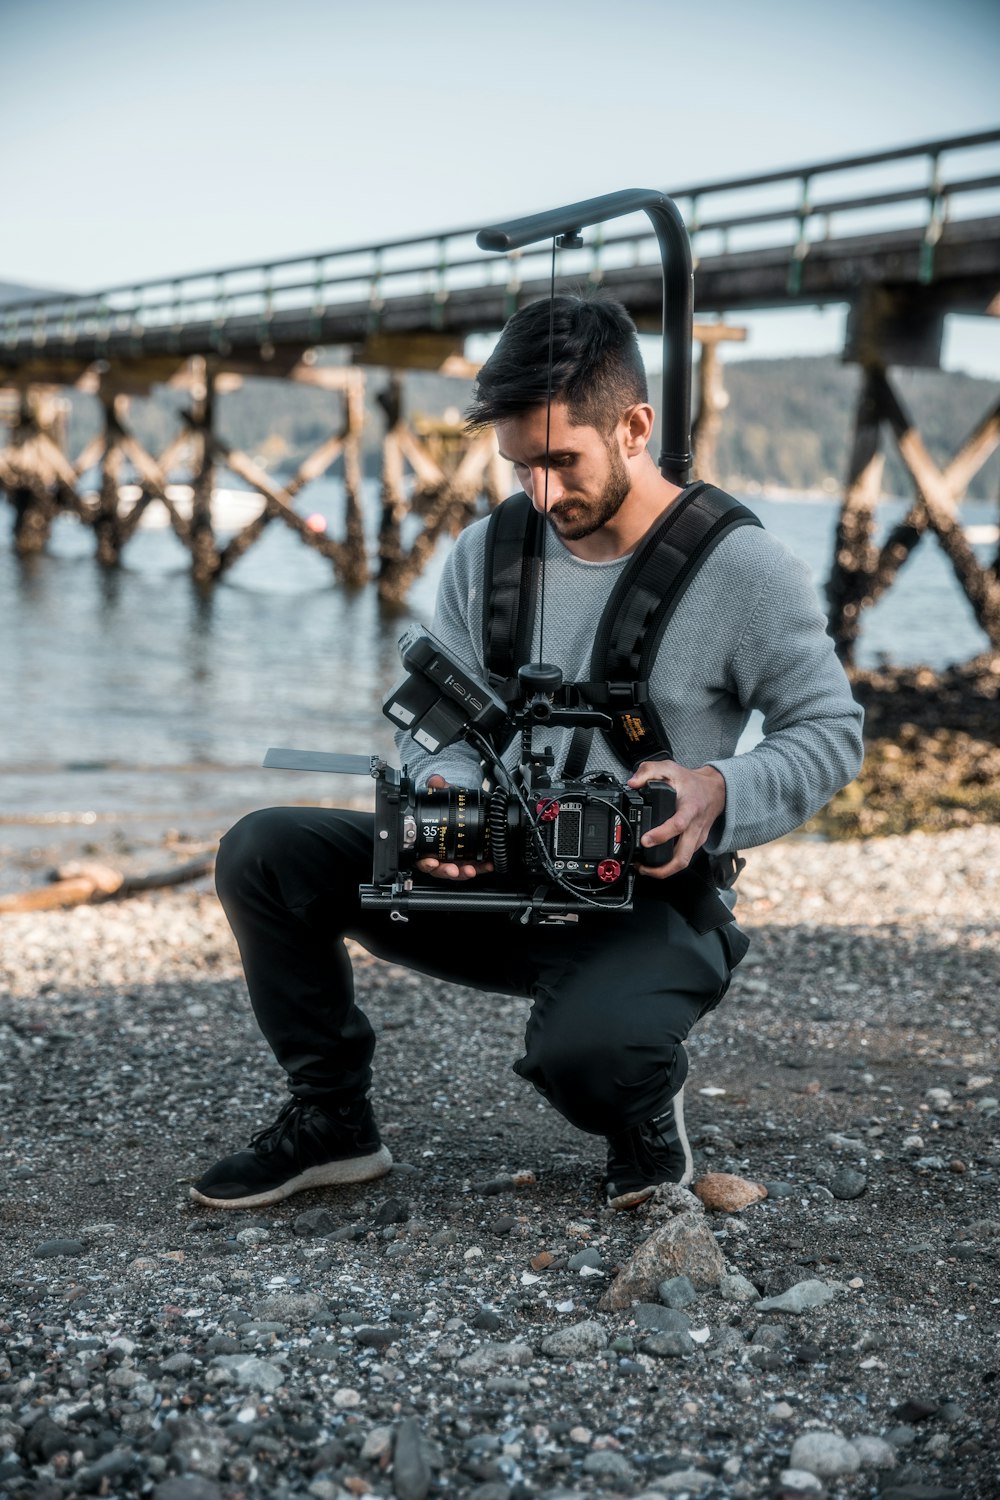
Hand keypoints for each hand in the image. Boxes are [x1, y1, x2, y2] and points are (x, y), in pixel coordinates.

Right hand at [413, 775, 494, 881]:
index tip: (431, 862)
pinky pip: (474, 867)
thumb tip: (435, 781)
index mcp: (427, 847)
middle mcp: (439, 856)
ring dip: (463, 872)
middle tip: (454, 870)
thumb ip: (439, 790)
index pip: (423, 858)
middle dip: (447, 871)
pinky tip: (488, 864)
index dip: (426, 862)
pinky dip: (481, 867)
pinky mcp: (468, 860)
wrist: (458, 813)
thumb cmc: (445, 812)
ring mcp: (454, 860)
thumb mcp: (443, 798)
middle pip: (439, 869)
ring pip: (456, 871)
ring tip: (471, 869)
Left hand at [628, 759, 726, 880]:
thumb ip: (649, 771)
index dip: (661, 835)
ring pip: (683, 862)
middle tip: (642, 867)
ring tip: (644, 869)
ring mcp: (697, 838)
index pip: (678, 825)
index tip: (645, 840)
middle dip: (662, 868)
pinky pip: (684, 858)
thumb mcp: (670, 768)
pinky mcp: (696, 843)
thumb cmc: (693, 783)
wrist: (716, 790)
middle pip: (683, 857)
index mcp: (689, 809)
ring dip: (664, 870)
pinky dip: (669, 865)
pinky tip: (655, 863)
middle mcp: (695, 827)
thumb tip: (632, 783)